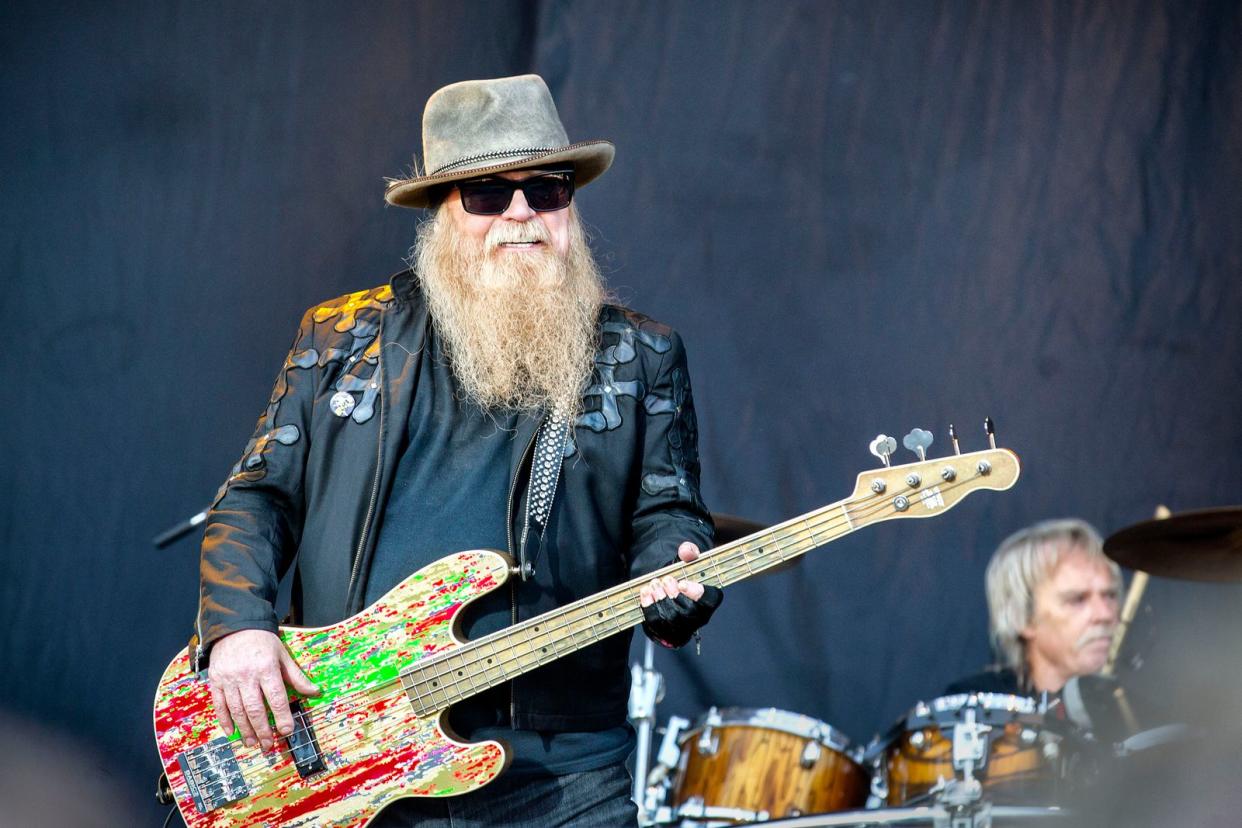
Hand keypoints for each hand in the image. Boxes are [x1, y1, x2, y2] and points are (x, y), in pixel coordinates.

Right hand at [207, 629, 318, 750]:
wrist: (235, 626)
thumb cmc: (263, 641)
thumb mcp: (282, 655)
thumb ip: (296, 676)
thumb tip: (314, 691)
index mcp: (266, 668)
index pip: (276, 697)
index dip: (282, 716)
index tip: (287, 731)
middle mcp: (246, 675)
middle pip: (255, 708)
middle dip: (262, 730)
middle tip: (268, 745)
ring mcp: (228, 679)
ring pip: (237, 710)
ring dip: (244, 730)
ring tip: (252, 743)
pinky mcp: (215, 681)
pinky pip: (219, 705)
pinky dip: (225, 720)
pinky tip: (231, 732)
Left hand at [639, 542, 722, 647]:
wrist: (668, 592)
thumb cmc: (681, 576)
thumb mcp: (686, 562)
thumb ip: (688, 552)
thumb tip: (686, 550)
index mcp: (709, 600)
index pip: (710, 601)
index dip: (697, 593)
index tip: (682, 582)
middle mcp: (699, 617)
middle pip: (689, 611)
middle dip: (674, 595)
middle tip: (665, 580)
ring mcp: (683, 627)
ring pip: (672, 619)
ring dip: (660, 600)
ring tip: (654, 585)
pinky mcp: (666, 632)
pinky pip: (656, 623)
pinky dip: (648, 607)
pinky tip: (645, 593)